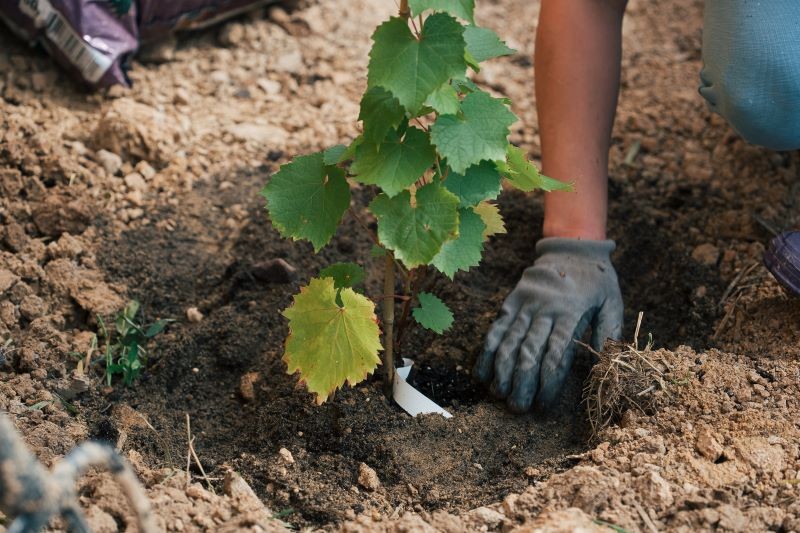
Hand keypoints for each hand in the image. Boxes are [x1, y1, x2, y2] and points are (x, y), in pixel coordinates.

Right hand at [474, 237, 622, 411]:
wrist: (572, 247)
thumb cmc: (597, 280)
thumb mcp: (613, 301)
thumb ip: (610, 331)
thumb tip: (606, 363)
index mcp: (570, 313)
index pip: (555, 354)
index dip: (547, 382)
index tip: (544, 404)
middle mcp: (544, 310)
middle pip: (528, 352)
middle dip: (521, 383)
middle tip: (518, 408)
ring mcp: (524, 305)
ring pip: (508, 342)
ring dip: (502, 371)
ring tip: (500, 395)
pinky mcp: (511, 301)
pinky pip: (496, 329)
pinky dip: (488, 352)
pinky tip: (483, 373)